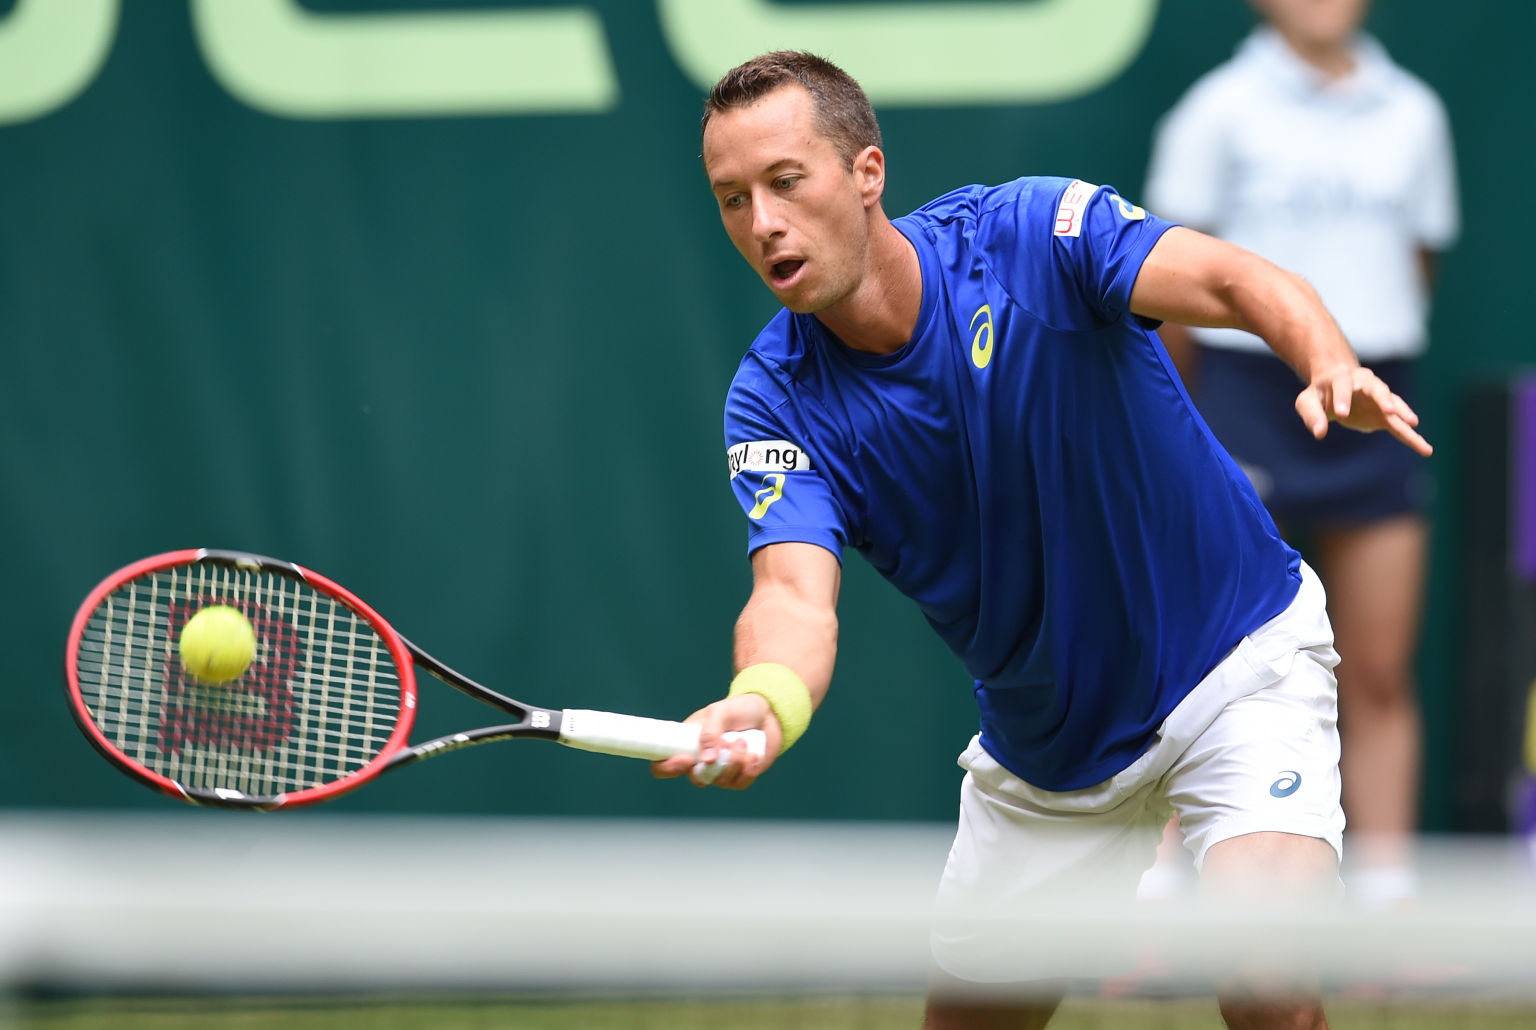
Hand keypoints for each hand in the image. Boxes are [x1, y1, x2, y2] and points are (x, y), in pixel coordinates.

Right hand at [650, 693, 782, 788]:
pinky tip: (754, 754)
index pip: (662, 765)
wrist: (766, 713)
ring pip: (721, 781)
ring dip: (735, 761)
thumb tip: (706, 761)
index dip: (668, 768)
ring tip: (743, 741)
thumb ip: (710, 732)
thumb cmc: (737, 709)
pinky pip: (740, 783)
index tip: (687, 759)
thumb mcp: (720, 711)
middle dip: (714, 765)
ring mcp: (720, 771)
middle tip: (728, 745)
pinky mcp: (739, 777)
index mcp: (686, 744)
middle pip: (696, 779)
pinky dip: (748, 768)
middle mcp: (700, 761)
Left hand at [1295, 365, 1431, 456]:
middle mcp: (1366, 383)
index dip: (1343, 398)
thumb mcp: (1307, 402)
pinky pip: (1400, 423)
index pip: (1342, 385)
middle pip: (1377, 388)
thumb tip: (1319, 433)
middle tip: (1388, 410)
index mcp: (1342, 377)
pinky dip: (1410, 434)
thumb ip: (1311, 415)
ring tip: (1413, 423)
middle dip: (1383, 399)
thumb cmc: (1320, 394)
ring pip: (1393, 403)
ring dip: (1403, 412)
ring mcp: (1379, 397)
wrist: (1336, 387)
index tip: (1341, 415)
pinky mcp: (1386, 413)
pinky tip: (1424, 447)